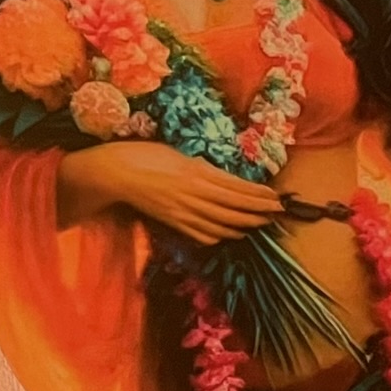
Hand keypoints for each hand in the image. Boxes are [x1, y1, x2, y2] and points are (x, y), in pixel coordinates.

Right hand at [58, 142, 281, 243]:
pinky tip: (228, 235)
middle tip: (277, 213)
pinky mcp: (170, 221)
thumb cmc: (144, 155)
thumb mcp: (178, 155)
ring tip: (259, 224)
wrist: (113, 173)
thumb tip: (221, 176)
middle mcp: (192, 194)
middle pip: (233, 207)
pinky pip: (199, 233)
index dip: (258, 195)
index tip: (276, 197)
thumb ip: (201, 167)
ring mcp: (181, 210)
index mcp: (196, 173)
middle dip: (257, 212)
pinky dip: (217, 235)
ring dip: (242, 225)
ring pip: (219, 223)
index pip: (236, 187)